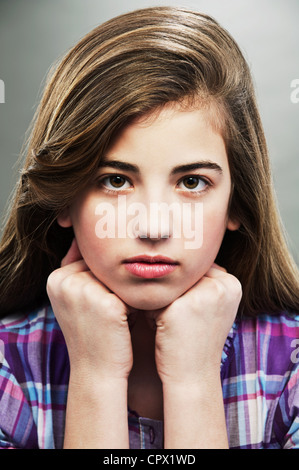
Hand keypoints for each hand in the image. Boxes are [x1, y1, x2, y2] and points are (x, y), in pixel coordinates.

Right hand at [46, 238, 133, 380]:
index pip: (91, 260)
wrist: (97, 373)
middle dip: (117, 284)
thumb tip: (99, 244)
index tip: (107, 300)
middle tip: (119, 306)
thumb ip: (83, 272)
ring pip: (120, 276)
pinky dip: (138, 302)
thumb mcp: (80, 300)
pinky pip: (133, 290)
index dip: (105, 279)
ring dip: (129, 291)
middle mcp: (66, 281)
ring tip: (126, 313)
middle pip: (106, 267)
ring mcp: (85, 290)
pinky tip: (135, 318)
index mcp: (56, 278)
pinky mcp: (107, 303)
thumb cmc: (93, 334)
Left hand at [150, 264, 241, 385]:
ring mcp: (201, 294)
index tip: (188, 312)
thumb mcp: (210, 307)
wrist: (192, 376)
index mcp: (232, 284)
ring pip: (167, 285)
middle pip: (181, 276)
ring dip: (162, 302)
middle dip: (174, 295)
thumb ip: (204, 281)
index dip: (186, 289)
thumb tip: (181, 257)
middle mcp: (221, 285)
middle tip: (179, 319)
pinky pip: (154, 298)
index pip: (196, 270)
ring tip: (172, 324)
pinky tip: (164, 329)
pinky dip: (153, 312)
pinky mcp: (180, 305)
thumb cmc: (197, 341)